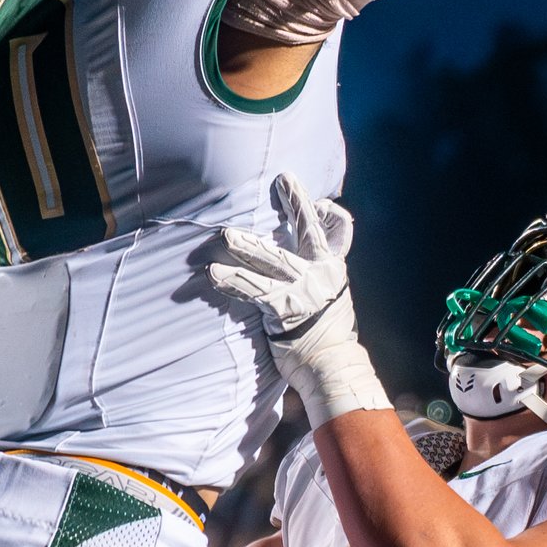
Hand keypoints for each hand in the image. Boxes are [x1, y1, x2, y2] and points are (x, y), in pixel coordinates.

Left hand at [208, 175, 391, 430]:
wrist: (331, 366)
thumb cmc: (324, 334)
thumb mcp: (329, 297)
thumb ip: (315, 272)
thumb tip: (299, 257)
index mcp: (332, 269)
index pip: (333, 229)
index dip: (318, 208)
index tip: (300, 188)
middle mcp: (321, 274)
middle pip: (306, 231)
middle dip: (295, 203)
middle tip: (283, 180)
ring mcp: (303, 290)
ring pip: (272, 258)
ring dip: (248, 245)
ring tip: (226, 233)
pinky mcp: (283, 309)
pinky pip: (253, 290)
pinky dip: (231, 279)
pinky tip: (213, 272)